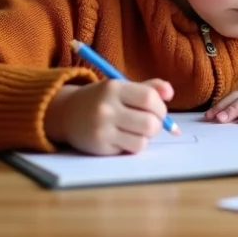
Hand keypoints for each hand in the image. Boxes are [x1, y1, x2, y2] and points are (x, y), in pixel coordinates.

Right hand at [43, 78, 173, 155]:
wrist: (67, 113)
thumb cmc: (101, 99)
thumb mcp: (122, 87)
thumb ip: (149, 88)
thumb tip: (170, 93)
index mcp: (114, 88)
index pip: (149, 98)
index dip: (161, 106)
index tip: (158, 110)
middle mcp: (107, 108)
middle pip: (150, 122)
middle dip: (157, 124)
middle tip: (151, 122)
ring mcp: (102, 129)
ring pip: (143, 140)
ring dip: (146, 137)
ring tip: (138, 130)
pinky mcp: (99, 147)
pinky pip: (130, 150)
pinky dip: (134, 145)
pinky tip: (125, 138)